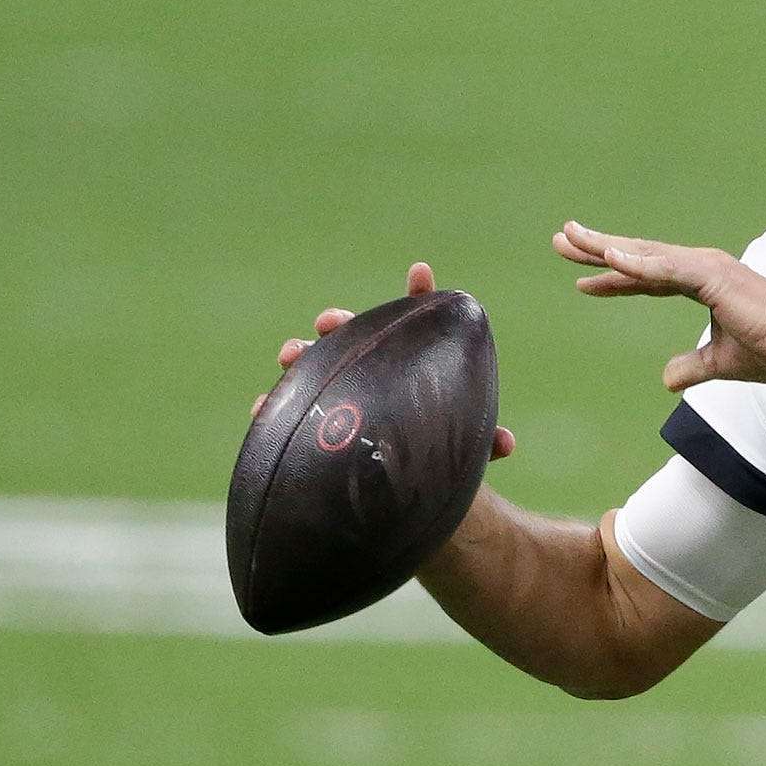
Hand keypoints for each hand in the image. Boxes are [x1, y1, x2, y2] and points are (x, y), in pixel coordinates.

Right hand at [252, 261, 516, 459]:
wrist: (397, 492)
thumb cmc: (429, 456)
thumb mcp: (457, 449)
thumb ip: (480, 444)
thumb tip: (505, 443)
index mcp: (404, 365)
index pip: (411, 322)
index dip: (418, 296)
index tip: (422, 273)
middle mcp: (365, 368)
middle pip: (350, 334)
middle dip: (339, 324)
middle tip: (330, 321)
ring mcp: (334, 390)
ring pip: (311, 363)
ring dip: (298, 355)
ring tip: (289, 353)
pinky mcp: (309, 420)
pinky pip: (284, 410)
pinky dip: (270, 406)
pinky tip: (259, 406)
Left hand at [554, 221, 765, 391]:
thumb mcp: (720, 363)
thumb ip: (692, 368)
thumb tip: (666, 379)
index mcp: (702, 282)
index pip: (648, 278)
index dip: (615, 279)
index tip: (585, 282)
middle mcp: (700, 267)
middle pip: (638, 257)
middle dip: (597, 249)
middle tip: (560, 240)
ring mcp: (705, 267)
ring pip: (644, 256)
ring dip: (605, 246)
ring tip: (569, 239)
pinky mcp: (711, 276)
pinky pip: (664, 270)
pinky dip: (635, 263)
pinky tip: (607, 257)